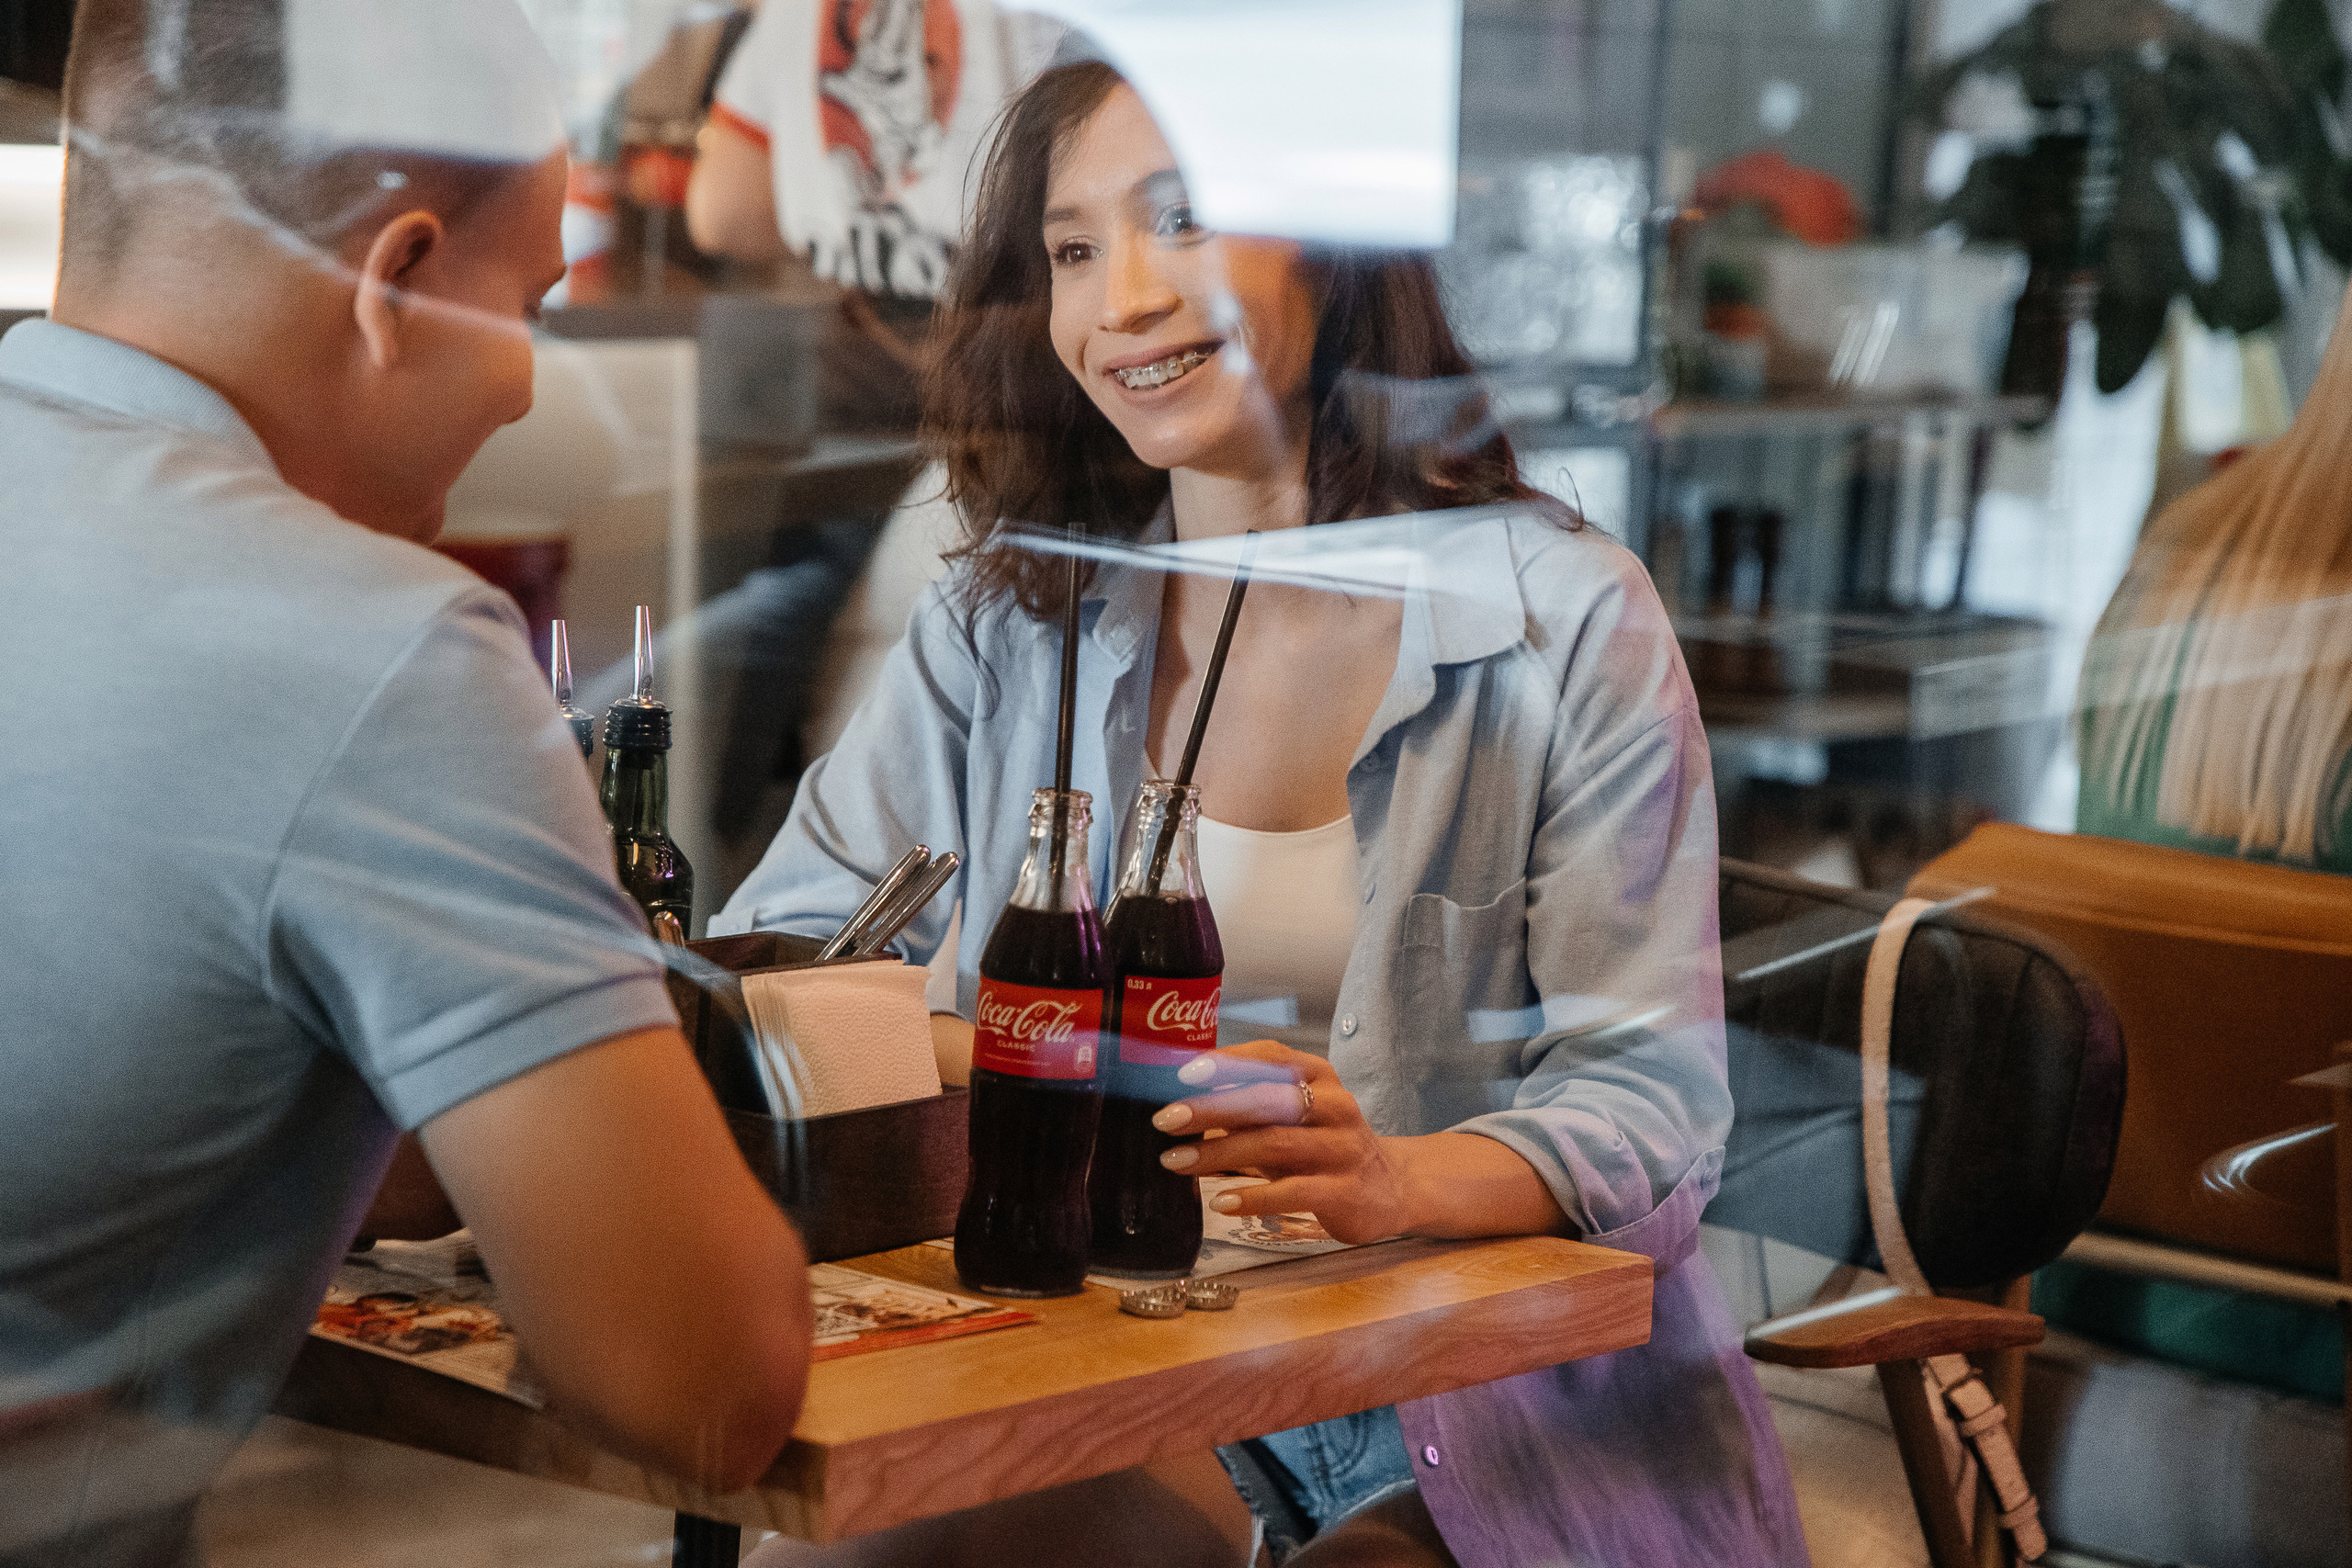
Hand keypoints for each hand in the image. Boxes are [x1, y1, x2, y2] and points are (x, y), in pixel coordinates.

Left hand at [1150, 1041, 1411, 1244]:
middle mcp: (1335, 1106)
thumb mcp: (1291, 1118)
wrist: (1391, 1188)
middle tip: (1165, 1119)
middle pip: (1268, 1100)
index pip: (1271, 1057)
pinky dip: (1253, 1197)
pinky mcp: (1345, 1191)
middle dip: (1212, 1108)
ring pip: (1276, 1144)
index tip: (1183, 1072)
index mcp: (1319, 1077)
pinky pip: (1294, 1191)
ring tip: (1175, 1161)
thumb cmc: (1322, 1146)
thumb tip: (1181, 1099)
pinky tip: (1220, 1201)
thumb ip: (1248, 1105)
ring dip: (1219, 1154)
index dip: (1227, 1062)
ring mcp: (1343, 1149)